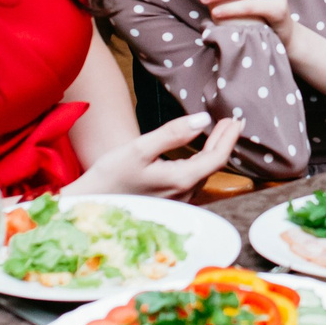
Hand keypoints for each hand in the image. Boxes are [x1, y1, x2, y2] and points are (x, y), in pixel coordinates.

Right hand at [76, 112, 246, 197]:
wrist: (89, 205)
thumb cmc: (110, 176)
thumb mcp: (140, 148)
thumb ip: (173, 133)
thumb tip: (203, 119)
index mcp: (181, 181)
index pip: (217, 158)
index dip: (228, 138)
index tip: (236, 120)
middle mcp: (184, 195)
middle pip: (212, 166)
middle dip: (223, 142)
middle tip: (231, 122)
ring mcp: (176, 202)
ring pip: (203, 174)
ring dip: (212, 151)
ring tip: (217, 132)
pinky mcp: (167, 202)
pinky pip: (192, 179)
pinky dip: (200, 162)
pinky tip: (196, 152)